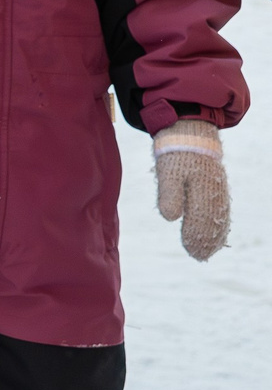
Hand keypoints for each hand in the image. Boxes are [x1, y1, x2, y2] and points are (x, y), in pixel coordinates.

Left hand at [154, 119, 230, 260]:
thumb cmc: (174, 154)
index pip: (201, 218)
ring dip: (214, 235)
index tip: (191, 250)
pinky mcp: (217, 187)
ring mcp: (218, 188)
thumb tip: (170, 217)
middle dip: (206, 239)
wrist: (189, 133)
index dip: (197, 236)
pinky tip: (216, 237)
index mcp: (202, 187)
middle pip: (213, 220)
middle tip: (197, 255)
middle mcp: (214, 190)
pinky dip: (219, 225)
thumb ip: (169, 194)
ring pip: (219, 217)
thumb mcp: (167, 171)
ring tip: (206, 252)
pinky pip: (222, 210)